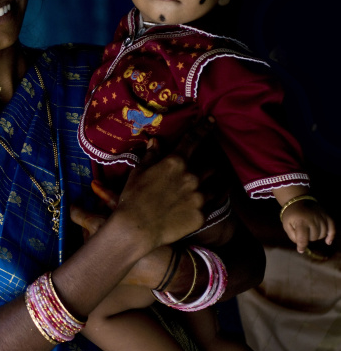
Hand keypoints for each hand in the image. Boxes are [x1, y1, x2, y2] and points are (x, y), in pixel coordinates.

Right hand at [114, 119, 217, 248]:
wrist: (136, 229)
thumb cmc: (133, 198)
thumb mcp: (139, 172)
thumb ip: (151, 155)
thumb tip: (155, 140)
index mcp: (175, 162)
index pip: (193, 139)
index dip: (204, 128)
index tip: (212, 121)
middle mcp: (192, 177)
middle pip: (211, 166)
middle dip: (209, 167)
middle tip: (205, 170)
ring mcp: (199, 197)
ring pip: (216, 184)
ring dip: (214, 183)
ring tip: (211, 186)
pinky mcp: (201, 215)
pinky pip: (214, 204)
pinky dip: (213, 200)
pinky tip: (209, 202)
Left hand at [281, 201, 335, 252]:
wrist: (298, 200)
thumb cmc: (291, 215)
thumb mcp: (286, 225)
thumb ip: (293, 236)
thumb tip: (302, 246)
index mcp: (301, 221)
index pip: (303, 238)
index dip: (302, 246)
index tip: (300, 250)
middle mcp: (313, 219)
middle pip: (313, 238)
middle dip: (308, 238)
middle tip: (303, 231)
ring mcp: (321, 217)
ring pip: (322, 235)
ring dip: (316, 236)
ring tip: (310, 230)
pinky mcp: (327, 216)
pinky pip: (332, 228)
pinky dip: (331, 236)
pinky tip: (328, 242)